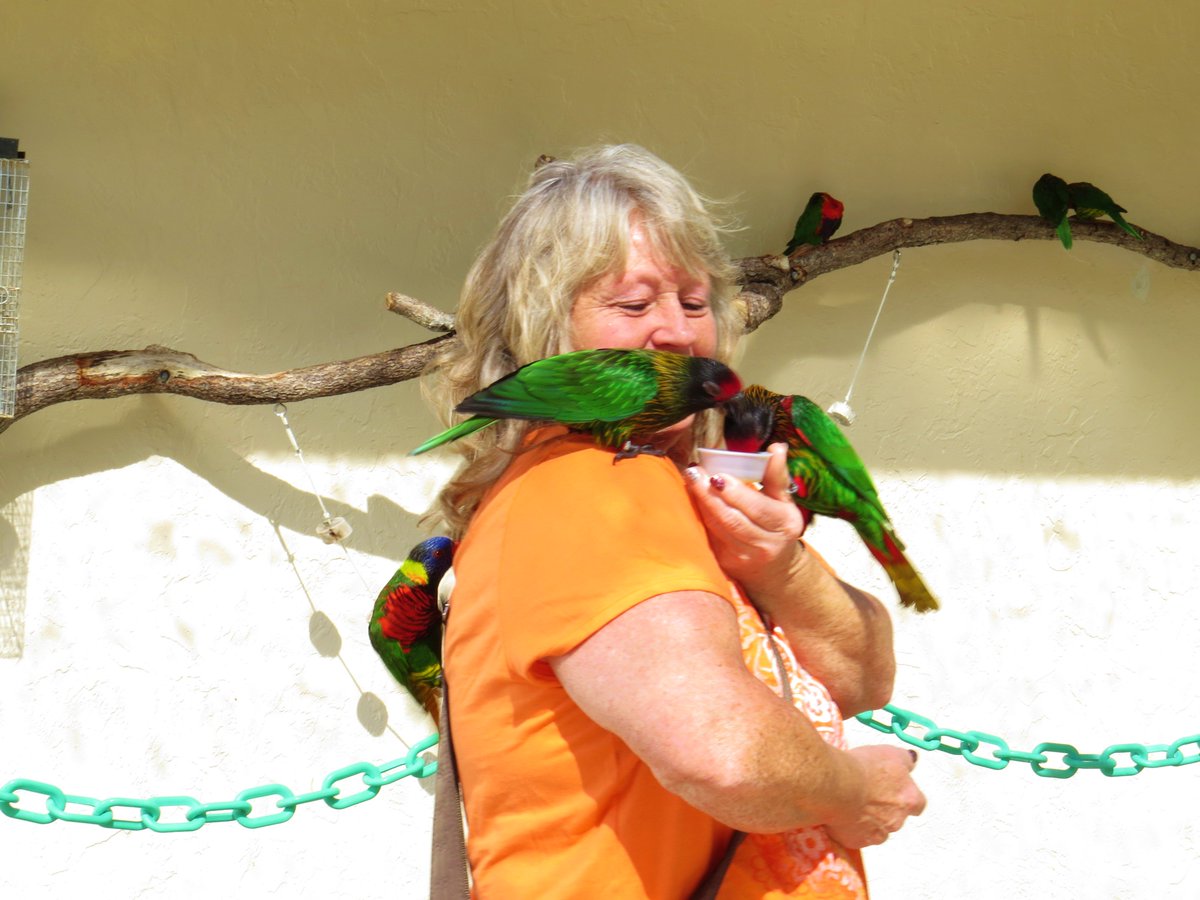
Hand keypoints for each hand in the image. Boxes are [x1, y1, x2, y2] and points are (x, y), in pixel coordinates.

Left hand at [684, 442, 806, 592]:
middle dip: (710, 495)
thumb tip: (777, 447)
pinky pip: (708, 535)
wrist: (775, 569)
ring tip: (691, 479)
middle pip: (732, 520)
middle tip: (694, 472)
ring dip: (701, 503)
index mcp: (783, 525)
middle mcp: (765, 545)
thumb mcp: (784, 501)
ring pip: (717, 528)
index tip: (717, 475)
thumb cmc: (777, 526)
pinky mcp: (724, 563)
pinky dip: (699, 515)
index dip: (735, 493)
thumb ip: (777, 474)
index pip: (757, 508)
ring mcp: (743, 557)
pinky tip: (691, 497)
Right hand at [824, 745, 925, 848]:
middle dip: (884, 809)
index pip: (917, 804)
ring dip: (868, 820)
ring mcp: (877, 834)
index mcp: (909, 799)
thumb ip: (905, 760)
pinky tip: (840, 814)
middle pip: (896, 817)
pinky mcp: (857, 842)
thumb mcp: (890, 753)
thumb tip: (911, 762)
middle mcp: (897, 820)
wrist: (837, 786)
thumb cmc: (863, 768)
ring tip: (851, 804)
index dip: (905, 797)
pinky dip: (850, 828)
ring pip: (877, 830)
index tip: (894, 790)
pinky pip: (856, 837)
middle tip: (868, 794)